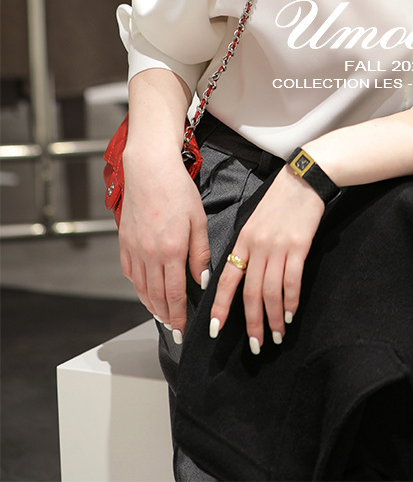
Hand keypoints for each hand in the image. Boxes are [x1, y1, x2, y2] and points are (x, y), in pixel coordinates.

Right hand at [118, 153, 210, 338]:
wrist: (150, 170)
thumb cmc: (178, 190)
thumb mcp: (198, 220)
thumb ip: (200, 253)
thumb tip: (201, 279)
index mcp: (171, 250)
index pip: (174, 294)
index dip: (179, 316)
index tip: (183, 330)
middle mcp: (149, 254)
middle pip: (156, 297)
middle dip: (166, 316)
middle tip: (174, 329)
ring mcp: (134, 249)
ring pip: (141, 288)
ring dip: (151, 306)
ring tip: (162, 316)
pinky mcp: (124, 242)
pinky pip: (130, 273)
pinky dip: (138, 287)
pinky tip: (146, 292)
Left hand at [209, 165, 324, 351]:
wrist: (304, 179)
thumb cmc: (280, 201)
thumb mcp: (255, 221)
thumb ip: (249, 247)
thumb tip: (244, 276)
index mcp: (243, 240)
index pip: (227, 280)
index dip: (220, 306)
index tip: (214, 329)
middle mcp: (257, 246)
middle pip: (250, 293)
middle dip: (251, 323)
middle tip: (255, 345)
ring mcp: (278, 247)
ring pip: (270, 292)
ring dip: (272, 318)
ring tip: (277, 335)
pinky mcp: (299, 246)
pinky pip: (292, 281)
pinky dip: (290, 301)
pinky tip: (290, 313)